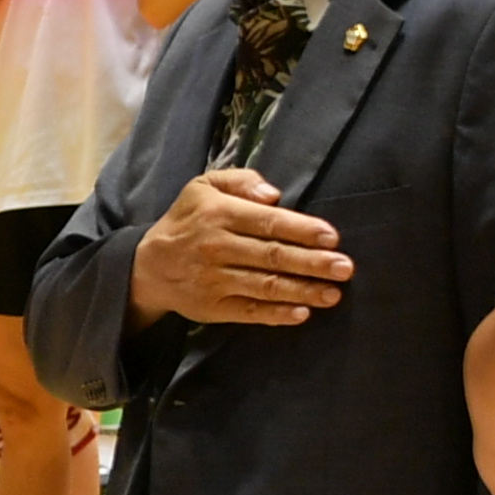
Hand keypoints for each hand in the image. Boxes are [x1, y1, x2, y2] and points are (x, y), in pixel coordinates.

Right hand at [131, 164, 352, 327]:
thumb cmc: (188, 220)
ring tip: (334, 294)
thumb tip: (274, 194)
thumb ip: (241, 180)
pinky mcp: (213, 308)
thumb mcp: (204, 186)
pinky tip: (302, 313)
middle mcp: (217, 247)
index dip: (302, 230)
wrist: (149, 266)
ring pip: (266, 286)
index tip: (331, 237)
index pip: (267, 223)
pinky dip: (277, 315)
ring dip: (303, 290)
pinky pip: (250, 312)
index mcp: (219, 214)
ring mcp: (215, 281)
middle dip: (312, 263)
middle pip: (272, 256)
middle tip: (345, 267)